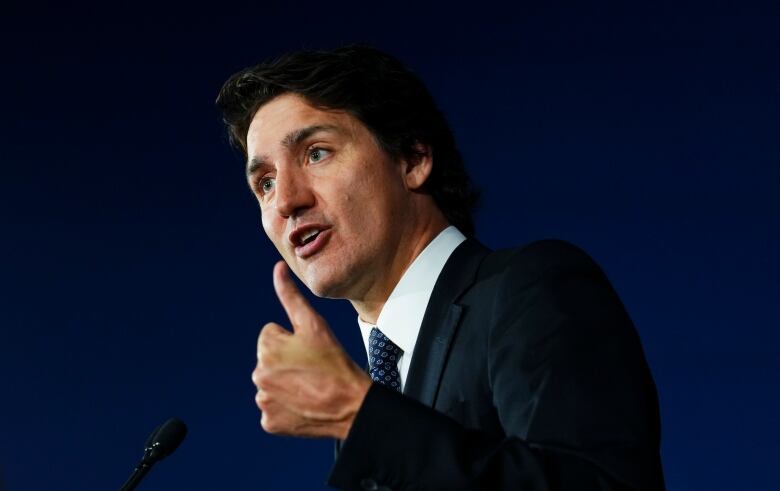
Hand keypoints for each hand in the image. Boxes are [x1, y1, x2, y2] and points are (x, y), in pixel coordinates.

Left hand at [251, 261, 371, 438]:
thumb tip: (277, 267)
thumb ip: (290, 295)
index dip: (293, 341)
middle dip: (287, 362)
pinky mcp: (269, 422)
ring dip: (286, 384)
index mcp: (266, 347)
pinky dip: (286, 407)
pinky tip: (305, 405)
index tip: (310, 351)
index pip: (271, 335)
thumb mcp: (314, 324)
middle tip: (313, 369)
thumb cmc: (335, 362)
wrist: (351, 406)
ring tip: (311, 387)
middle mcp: (258, 374)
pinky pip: (274, 408)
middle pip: (270, 359)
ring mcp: (263, 401)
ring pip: (272, 384)